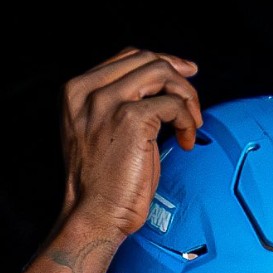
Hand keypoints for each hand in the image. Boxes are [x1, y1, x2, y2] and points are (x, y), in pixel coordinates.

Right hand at [58, 47, 201, 242]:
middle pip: (146, 59)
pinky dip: (187, 120)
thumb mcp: (102, 132)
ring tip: (192, 124)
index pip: (128, 57)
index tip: (184, 74)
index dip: (162, 62)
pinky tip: (187, 141)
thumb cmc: (103, 184)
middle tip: (194, 104)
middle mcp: (89, 91)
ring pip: (161, 73)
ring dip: (186, 96)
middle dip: (179, 77)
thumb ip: (119, 105)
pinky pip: (172, 104)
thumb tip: (160, 88)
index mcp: (77, 91)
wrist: (94, 215)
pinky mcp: (131, 119)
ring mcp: (109, 102)